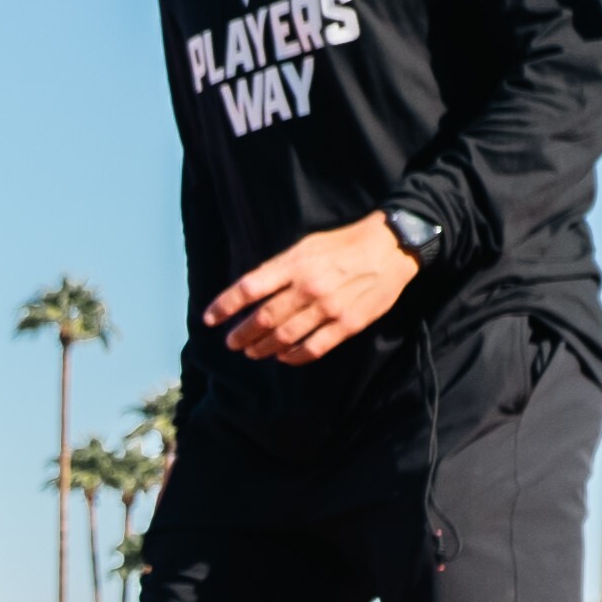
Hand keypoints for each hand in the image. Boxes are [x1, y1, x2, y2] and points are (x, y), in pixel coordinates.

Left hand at [201, 212, 418, 363]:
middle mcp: (308, 286)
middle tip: (231, 343)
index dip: (225, 306)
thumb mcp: (307, 245)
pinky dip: (293, 356)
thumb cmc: (344, 244)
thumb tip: (251, 292)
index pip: (249, 287)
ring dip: (262, 348)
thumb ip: (280, 268)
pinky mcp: (348, 324)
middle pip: (263, 318)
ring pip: (285, 337)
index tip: (209, 319)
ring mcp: (328, 307)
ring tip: (252, 352)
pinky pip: (313, 347)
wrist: (391, 247)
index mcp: (295, 263)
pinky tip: (283, 357)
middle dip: (241, 334)